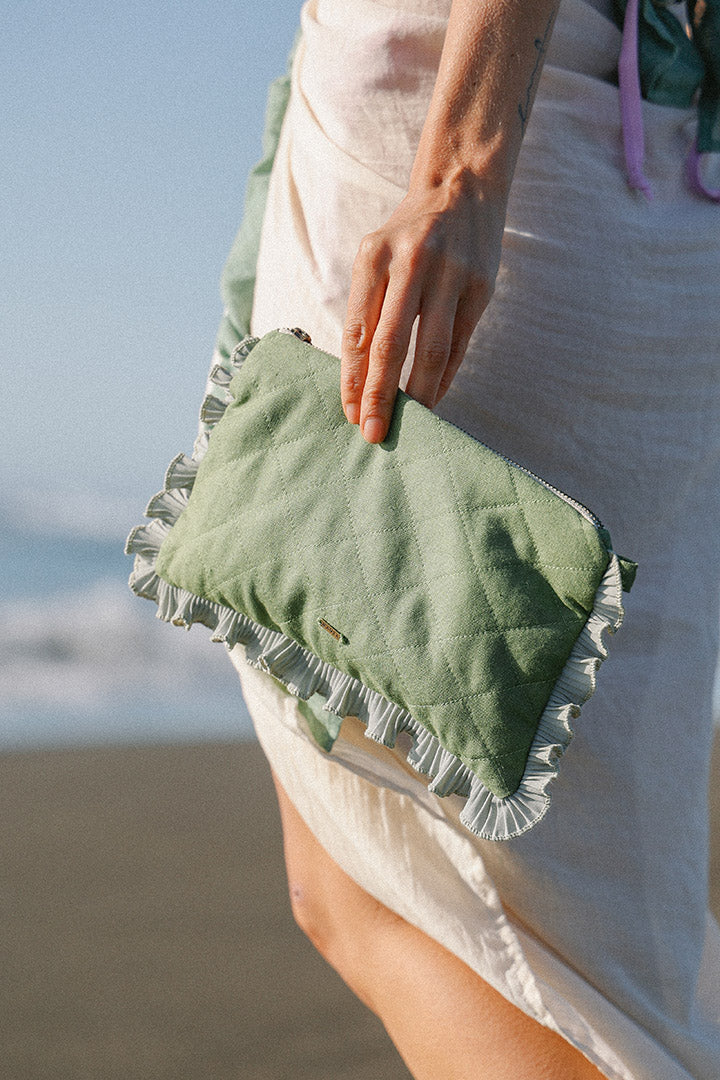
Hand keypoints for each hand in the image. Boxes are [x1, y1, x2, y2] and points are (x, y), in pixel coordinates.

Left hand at [340, 179, 504, 442]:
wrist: (462, 189)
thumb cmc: (407, 238)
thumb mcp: (376, 258)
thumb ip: (367, 310)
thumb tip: (360, 380)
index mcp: (374, 257)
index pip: (359, 331)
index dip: (353, 378)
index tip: (351, 414)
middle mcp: (412, 263)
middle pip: (391, 343)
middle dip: (380, 393)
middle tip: (372, 432)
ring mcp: (451, 274)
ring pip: (431, 349)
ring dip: (418, 393)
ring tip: (408, 423)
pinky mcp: (480, 287)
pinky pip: (459, 345)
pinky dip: (445, 377)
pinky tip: (433, 399)